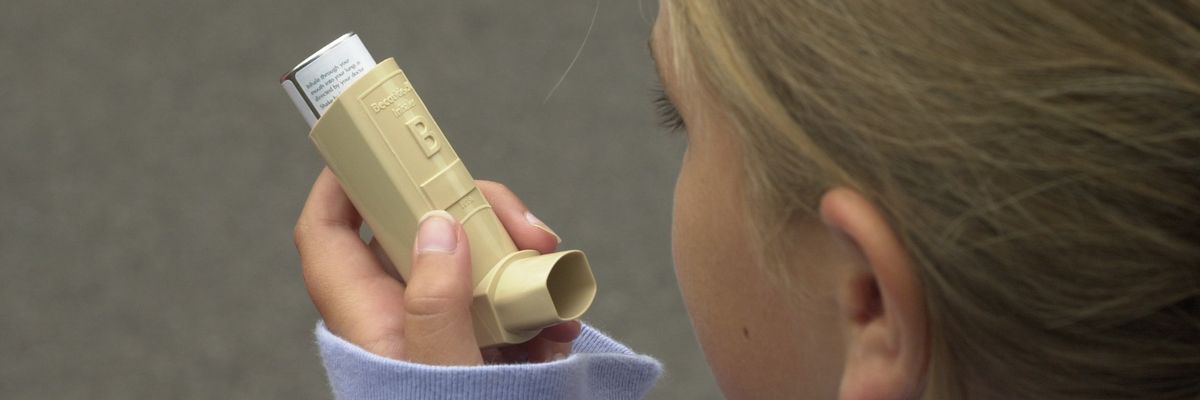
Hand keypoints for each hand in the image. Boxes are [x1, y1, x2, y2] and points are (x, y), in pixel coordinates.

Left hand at [294, 168, 579, 364]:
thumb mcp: (440, 378)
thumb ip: (434, 306)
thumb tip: (435, 228)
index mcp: (368, 320)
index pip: (327, 235)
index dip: (343, 183)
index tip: (384, 150)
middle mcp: (398, 318)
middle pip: (420, 231)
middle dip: (480, 217)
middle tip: (529, 232)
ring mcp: (440, 331)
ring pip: (472, 261)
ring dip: (523, 262)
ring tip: (559, 286)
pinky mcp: (478, 348)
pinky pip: (505, 303)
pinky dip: (539, 304)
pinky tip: (562, 324)